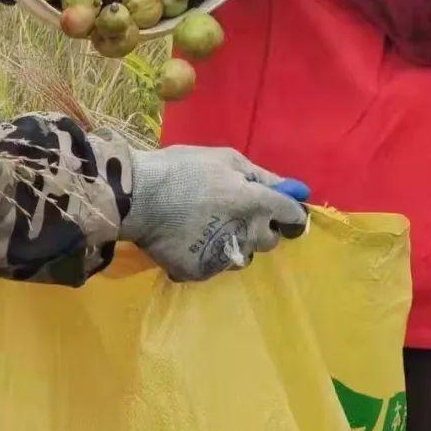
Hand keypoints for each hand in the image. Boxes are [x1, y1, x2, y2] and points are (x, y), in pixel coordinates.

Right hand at [121, 145, 309, 280]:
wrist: (136, 197)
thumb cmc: (182, 169)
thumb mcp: (225, 158)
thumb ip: (261, 175)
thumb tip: (294, 189)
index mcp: (255, 204)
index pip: (292, 215)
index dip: (290, 212)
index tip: (281, 209)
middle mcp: (246, 235)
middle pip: (269, 240)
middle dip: (260, 227)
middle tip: (235, 212)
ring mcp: (224, 257)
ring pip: (243, 255)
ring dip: (236, 242)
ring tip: (209, 225)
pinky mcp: (202, 272)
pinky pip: (215, 265)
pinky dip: (208, 253)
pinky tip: (190, 238)